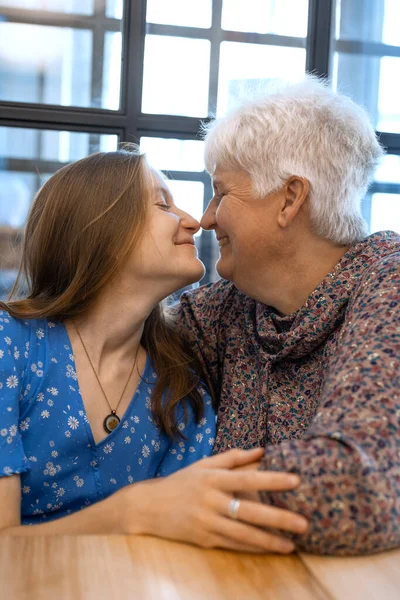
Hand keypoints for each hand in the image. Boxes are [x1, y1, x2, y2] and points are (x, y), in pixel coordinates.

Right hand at [126, 448, 307, 552]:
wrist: (148, 507)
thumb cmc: (181, 483)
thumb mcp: (204, 465)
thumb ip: (233, 458)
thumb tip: (262, 450)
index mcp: (213, 478)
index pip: (247, 477)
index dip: (272, 479)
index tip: (296, 480)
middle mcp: (211, 500)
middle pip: (249, 510)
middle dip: (278, 518)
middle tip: (304, 523)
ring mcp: (206, 522)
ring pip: (243, 534)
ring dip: (269, 540)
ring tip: (292, 545)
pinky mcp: (203, 540)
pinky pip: (232, 545)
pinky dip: (252, 548)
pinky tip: (270, 549)